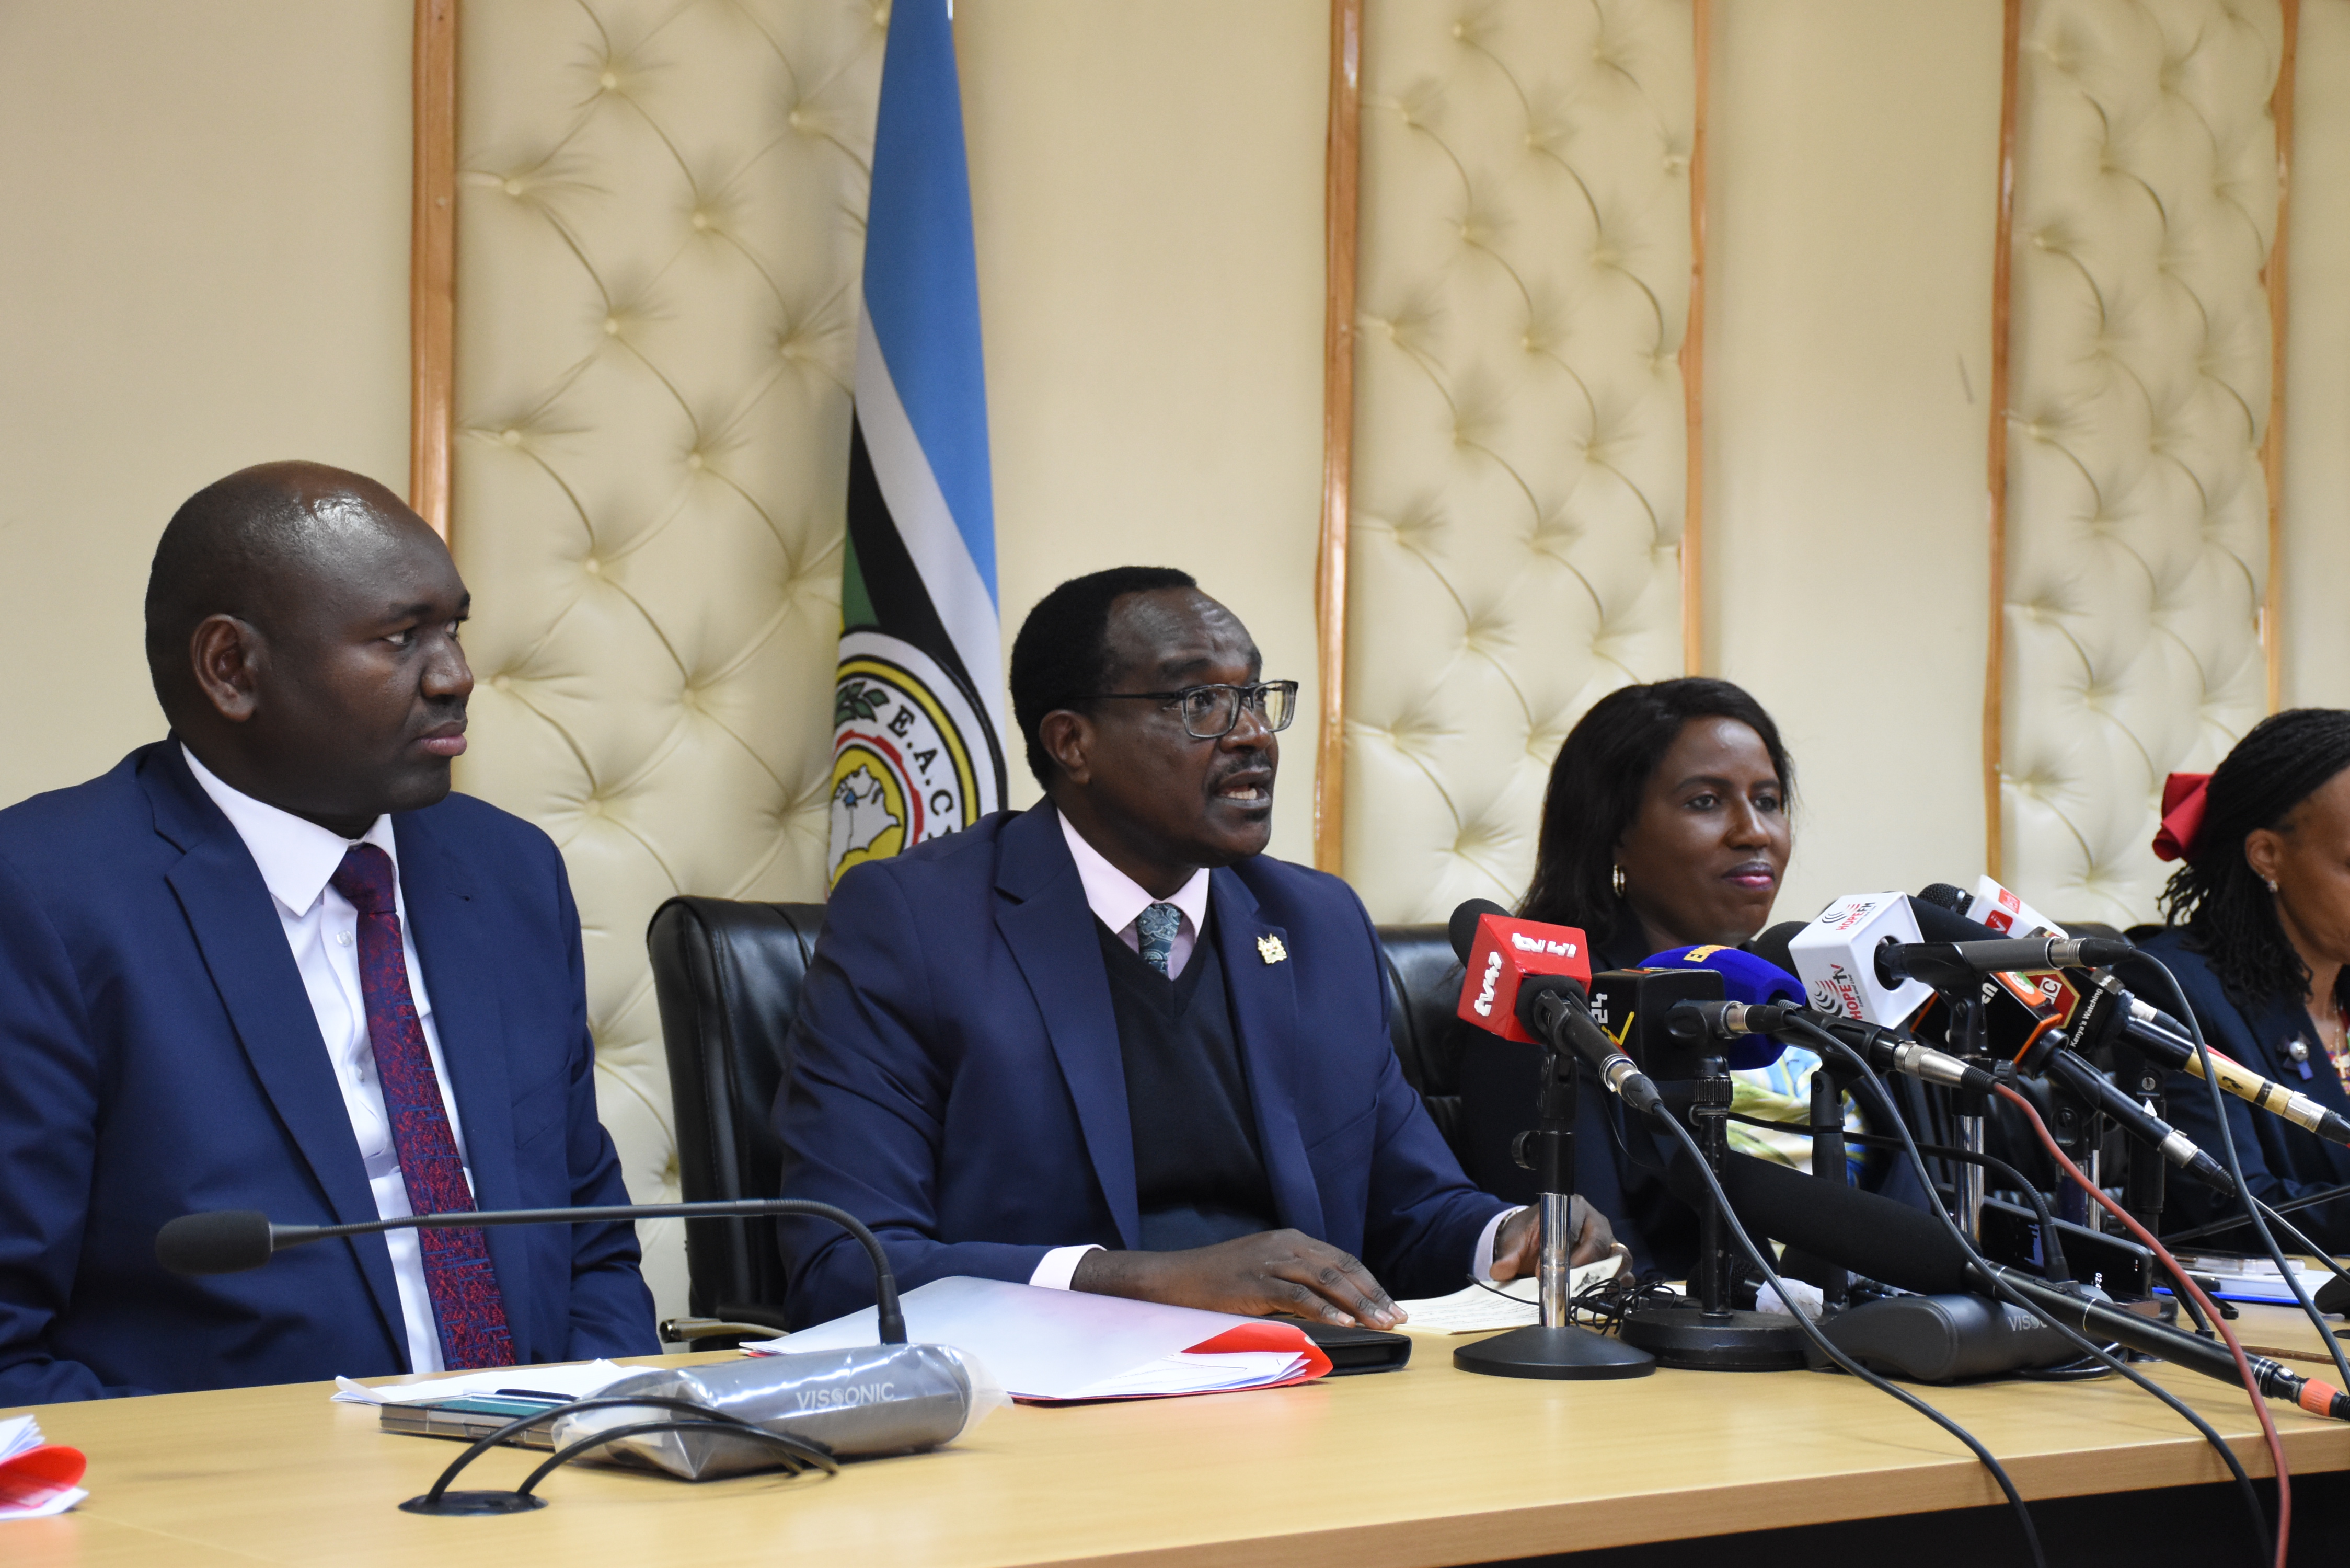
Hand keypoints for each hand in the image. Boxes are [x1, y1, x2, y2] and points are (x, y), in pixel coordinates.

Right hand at [1071, 1229, 1405, 1327]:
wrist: (1174, 1278)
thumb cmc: (1218, 1282)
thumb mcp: (1263, 1275)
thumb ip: (1295, 1284)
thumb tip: (1332, 1307)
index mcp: (1290, 1241)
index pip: (1342, 1260)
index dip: (1370, 1283)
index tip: (1392, 1305)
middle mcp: (1285, 1245)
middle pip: (1341, 1268)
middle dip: (1373, 1294)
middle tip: (1397, 1317)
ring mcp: (1270, 1261)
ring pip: (1326, 1280)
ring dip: (1358, 1304)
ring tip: (1380, 1323)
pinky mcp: (1255, 1282)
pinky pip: (1298, 1296)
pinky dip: (1324, 1310)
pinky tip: (1344, 1324)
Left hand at [1489, 1197, 1616, 1281]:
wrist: (1537, 1237)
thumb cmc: (1532, 1234)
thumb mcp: (1517, 1240)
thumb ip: (1510, 1254)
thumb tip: (1501, 1270)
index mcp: (1574, 1208)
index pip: (1574, 1228)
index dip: (1560, 1253)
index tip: (1542, 1272)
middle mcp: (1597, 1222)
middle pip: (1601, 1245)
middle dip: (1582, 1269)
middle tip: (1563, 1286)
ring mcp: (1610, 1241)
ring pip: (1620, 1258)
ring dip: (1604, 1278)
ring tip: (1584, 1293)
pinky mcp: (1615, 1261)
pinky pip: (1626, 1275)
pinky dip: (1615, 1287)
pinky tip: (1598, 1297)